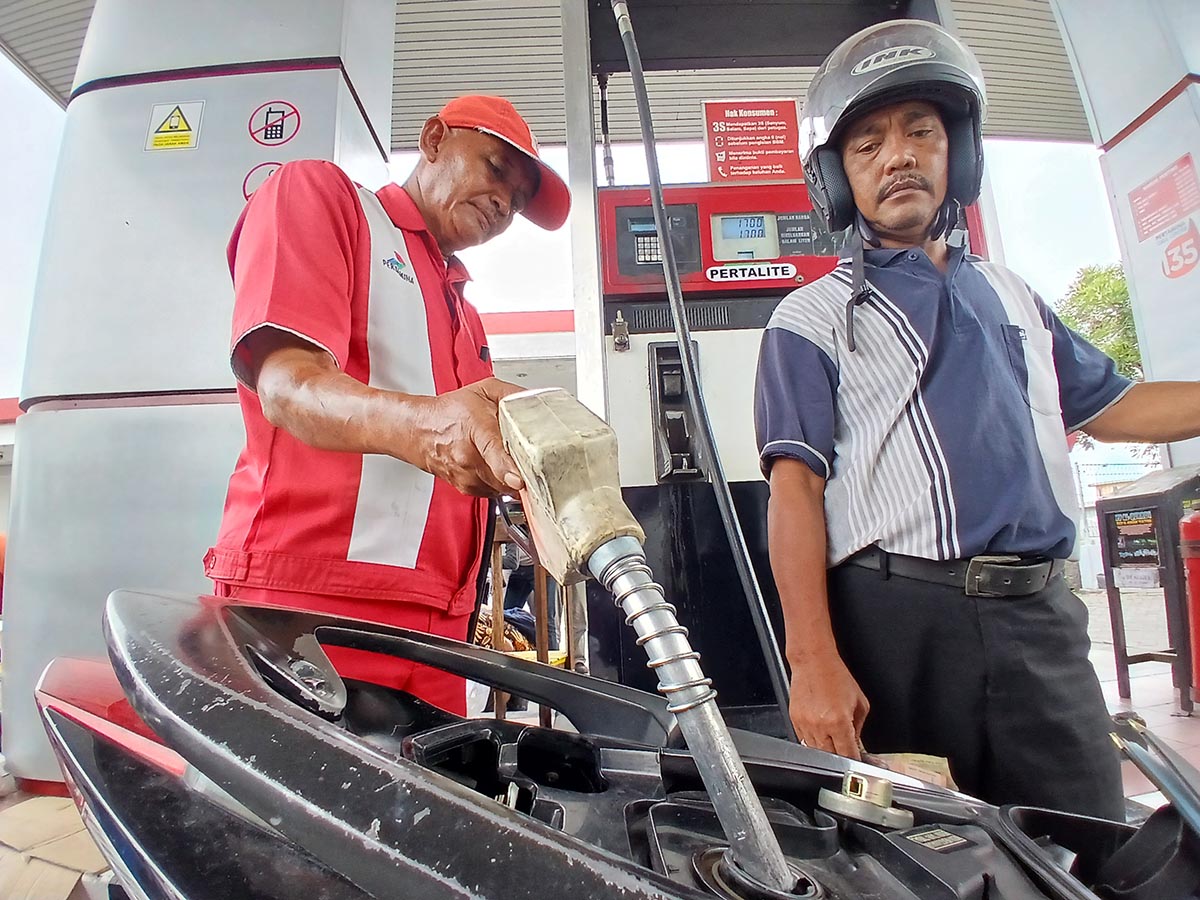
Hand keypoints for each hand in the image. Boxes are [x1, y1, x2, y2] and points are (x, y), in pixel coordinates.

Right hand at [409, 378, 525, 496]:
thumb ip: (514, 396)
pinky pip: (497, 491)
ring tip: (511, 457)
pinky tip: (498, 465)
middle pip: (505, 476)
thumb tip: (539, 403)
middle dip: (525, 472)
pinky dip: (503, 481)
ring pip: (504, 487)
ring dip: (515, 477)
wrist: (420, 431)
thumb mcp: (484, 391)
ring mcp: (467, 477)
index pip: (493, 451)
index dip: (507, 467)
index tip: (518, 478)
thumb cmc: (451, 411)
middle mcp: (468, 458)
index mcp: (475, 429)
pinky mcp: (469, 489)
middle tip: (535, 461)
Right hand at [788, 651, 869, 759]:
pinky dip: (813, 739)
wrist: (813, 661)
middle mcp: (820, 726)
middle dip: (840, 754)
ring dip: (826, 747)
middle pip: (831, 756)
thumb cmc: (836, 676)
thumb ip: (859, 727)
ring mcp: (805, 724)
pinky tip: (820, 726)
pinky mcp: (794, 720)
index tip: (857, 762)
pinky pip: (804, 739)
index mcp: (839, 722)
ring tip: (832, 732)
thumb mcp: (859, 702)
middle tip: (845, 744)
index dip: (854, 760)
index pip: (847, 755)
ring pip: (816, 751)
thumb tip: (856, 744)